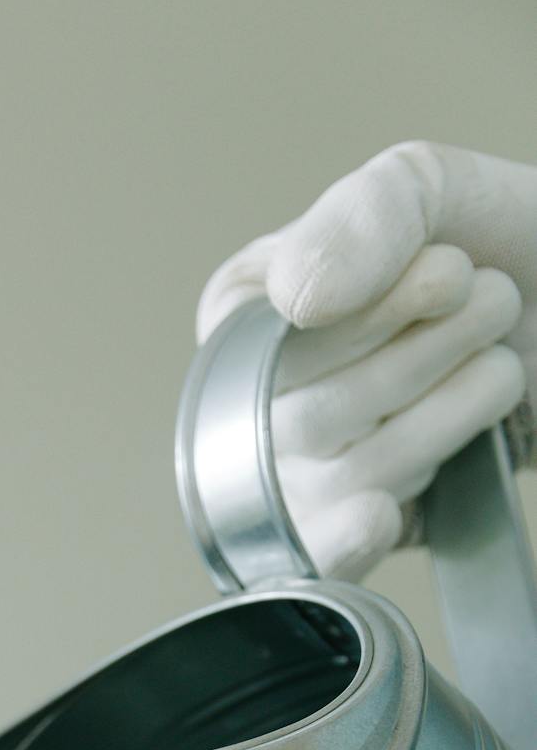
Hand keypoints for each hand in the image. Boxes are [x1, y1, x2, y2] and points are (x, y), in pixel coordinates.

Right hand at [197, 142, 536, 579]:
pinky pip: (330, 560)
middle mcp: (261, 406)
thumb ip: (361, 218)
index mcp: (250, 319)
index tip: (449, 271)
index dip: (361, 321)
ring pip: (345, 478)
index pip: (261, 349)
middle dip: (419, 358)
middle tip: (492, 301)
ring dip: (446, 414)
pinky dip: (348, 545)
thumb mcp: (430, 189)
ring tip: (497, 363)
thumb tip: (296, 300)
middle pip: (304, 420)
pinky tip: (378, 516)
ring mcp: (308, 477)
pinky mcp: (361, 531)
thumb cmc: (500, 242)